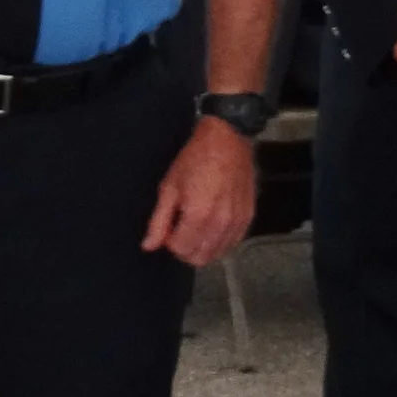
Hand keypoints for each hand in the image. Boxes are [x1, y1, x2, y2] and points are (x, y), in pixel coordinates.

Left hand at [143, 117, 257, 267]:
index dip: (169, 240)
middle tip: (180, 228)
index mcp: (198, 215)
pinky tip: (213, 224)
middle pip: (199, 258)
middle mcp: (220, 223)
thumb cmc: (196, 158)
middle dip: (185, 249)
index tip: (169, 225)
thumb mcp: (169, 186)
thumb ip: (158, 220)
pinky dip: (220, 241)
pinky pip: (232, 243)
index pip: (180, 250)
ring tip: (197, 224)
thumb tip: (149, 245)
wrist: (228, 138)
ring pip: (216, 254)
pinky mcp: (247, 217)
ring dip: (202, 246)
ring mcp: (237, 222)